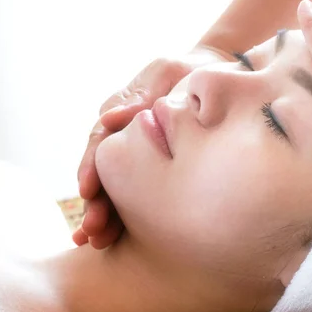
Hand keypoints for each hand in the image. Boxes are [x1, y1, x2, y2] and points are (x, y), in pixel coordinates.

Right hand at [74, 46, 230, 247]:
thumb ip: (141, 95)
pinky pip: (140, 193)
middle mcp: (125, 137)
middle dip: (95, 203)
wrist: (223, 73)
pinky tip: (116, 239)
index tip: (88, 190)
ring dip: (105, 214)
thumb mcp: (168, 73)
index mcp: (122, 114)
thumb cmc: (192, 70)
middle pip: (104, 173)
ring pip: (118, 187)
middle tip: (93, 230)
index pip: (102, 144)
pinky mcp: (157, 168)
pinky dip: (127, 215)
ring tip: (97, 241)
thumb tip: (111, 119)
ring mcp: (140, 154)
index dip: (93, 167)